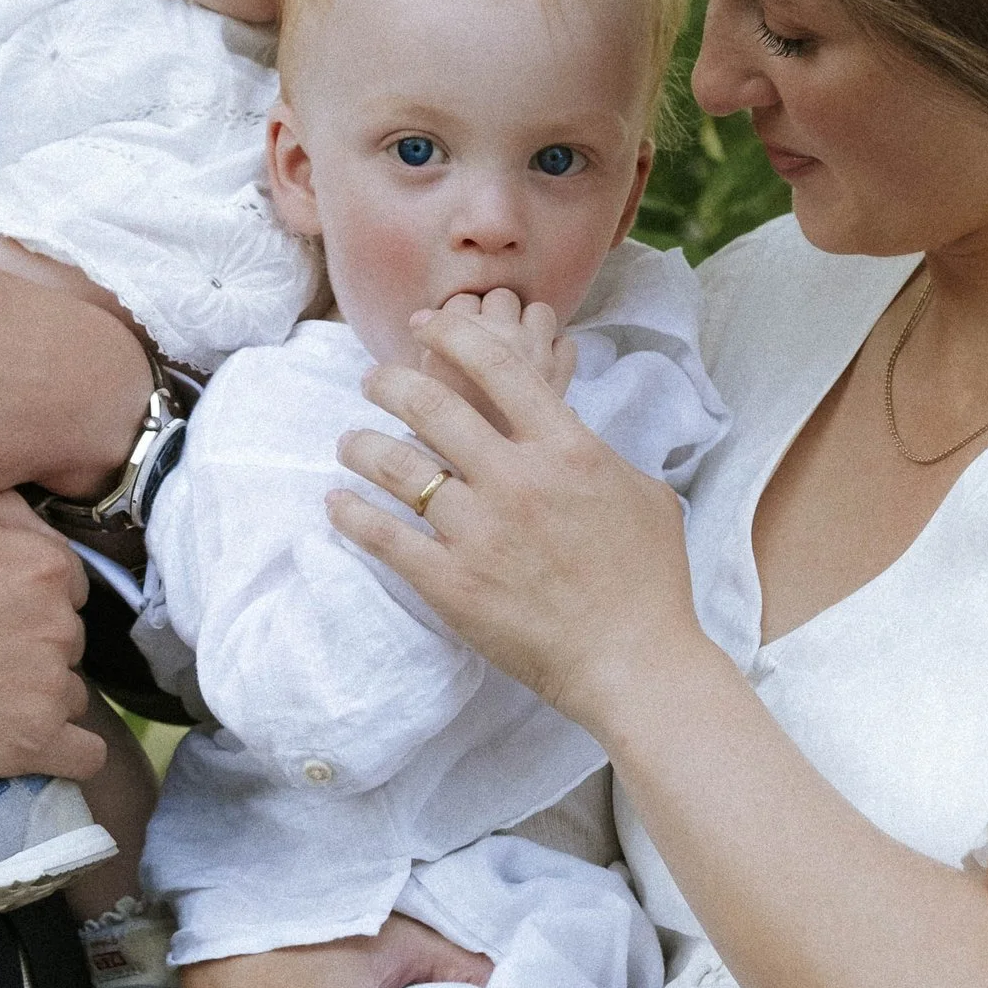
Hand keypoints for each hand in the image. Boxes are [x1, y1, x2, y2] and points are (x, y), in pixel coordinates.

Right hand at [0, 493, 103, 785]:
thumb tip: (32, 521)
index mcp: (41, 565)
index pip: (65, 582)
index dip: (27, 596)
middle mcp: (58, 623)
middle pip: (66, 638)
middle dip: (32, 646)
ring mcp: (49, 687)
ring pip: (69, 693)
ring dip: (38, 698)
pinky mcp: (34, 743)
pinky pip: (84, 756)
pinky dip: (65, 754)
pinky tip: (31, 746)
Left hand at [332, 303, 702, 731]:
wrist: (635, 661)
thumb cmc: (650, 581)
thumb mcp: (645, 493)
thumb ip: (598, 454)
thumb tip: (573, 433)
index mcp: (567, 448)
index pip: (498, 366)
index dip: (452, 335)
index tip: (425, 326)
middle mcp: (517, 480)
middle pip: (433, 406)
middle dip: (390, 383)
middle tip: (374, 381)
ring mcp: (480, 532)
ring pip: (396, 467)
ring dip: (361, 445)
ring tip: (350, 441)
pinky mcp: (453, 583)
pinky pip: (384, 537)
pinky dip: (352, 515)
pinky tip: (336, 503)